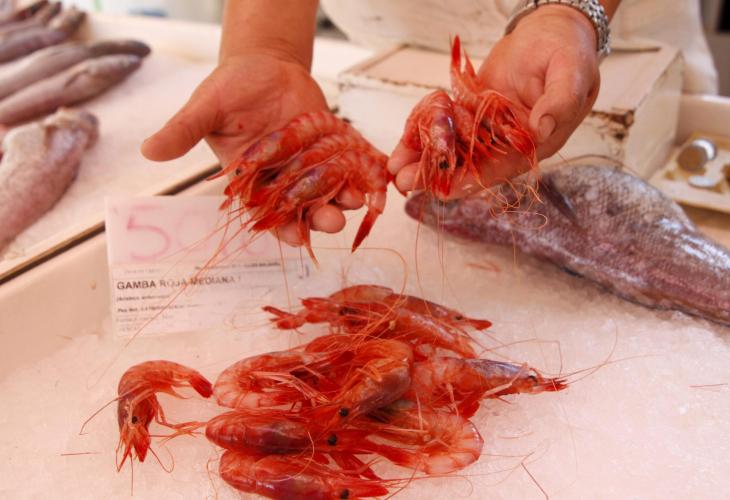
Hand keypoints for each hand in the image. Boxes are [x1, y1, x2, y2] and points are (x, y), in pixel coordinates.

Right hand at [141, 52, 358, 245]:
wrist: (264, 64)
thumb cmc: (231, 87)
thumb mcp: (206, 107)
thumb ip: (184, 131)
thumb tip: (148, 150)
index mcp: (251, 180)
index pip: (264, 212)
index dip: (279, 227)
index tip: (295, 236)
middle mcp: (282, 179)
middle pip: (302, 208)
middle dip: (317, 218)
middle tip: (332, 222)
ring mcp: (310, 164)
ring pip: (329, 192)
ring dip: (343, 200)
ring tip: (355, 201)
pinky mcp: (332, 147)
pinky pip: (348, 166)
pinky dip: (360, 173)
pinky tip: (372, 177)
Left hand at [388, 5, 599, 196]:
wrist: (551, 29)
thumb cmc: (568, 51)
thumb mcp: (571, 71)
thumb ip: (560, 101)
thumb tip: (542, 130)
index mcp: (537, 142)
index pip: (503, 168)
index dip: (474, 179)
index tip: (446, 189)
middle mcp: (509, 142)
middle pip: (471, 165)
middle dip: (437, 175)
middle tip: (405, 182)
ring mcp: (487, 129)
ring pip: (452, 150)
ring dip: (424, 161)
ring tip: (394, 169)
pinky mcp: (471, 113)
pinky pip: (445, 128)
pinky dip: (422, 137)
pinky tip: (400, 147)